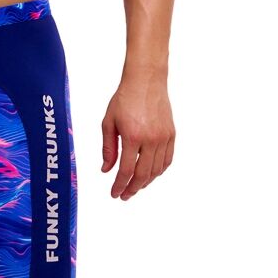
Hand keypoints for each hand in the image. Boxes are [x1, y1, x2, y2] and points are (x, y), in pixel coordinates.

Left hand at [101, 75, 174, 199]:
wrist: (146, 81)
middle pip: (143, 175)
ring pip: (156, 170)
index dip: (120, 185)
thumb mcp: (108, 122)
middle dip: (132, 188)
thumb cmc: (124, 99)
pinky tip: (150, 175)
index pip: (126, 170)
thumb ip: (108, 148)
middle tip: (124, 195)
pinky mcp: (171, 135)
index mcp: (132, 136)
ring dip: (146, 182)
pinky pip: (167, 160)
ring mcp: (163, 138)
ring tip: (135, 186)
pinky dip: (159, 171)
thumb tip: (106, 170)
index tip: (114, 194)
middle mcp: (150, 139)